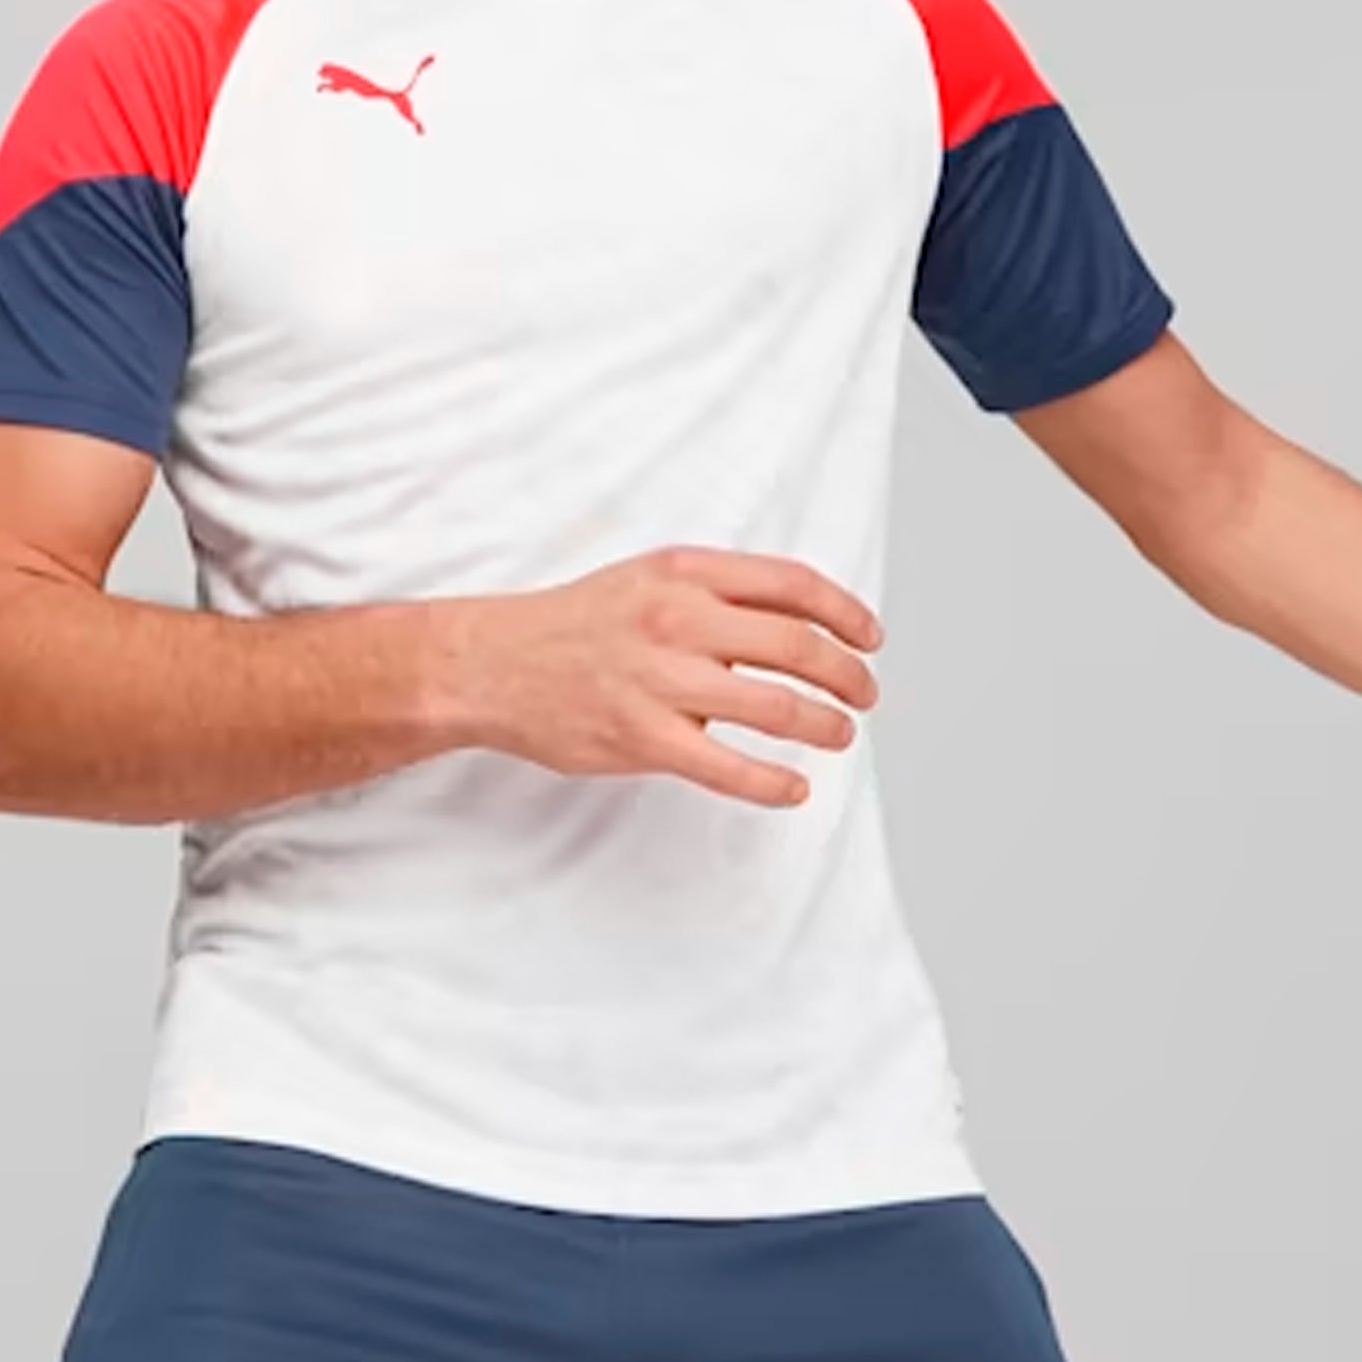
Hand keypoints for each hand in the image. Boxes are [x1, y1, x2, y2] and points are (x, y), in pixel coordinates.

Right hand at [440, 545, 883, 807]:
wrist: (491, 664)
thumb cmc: (573, 625)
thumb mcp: (647, 579)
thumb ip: (715, 594)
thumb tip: (791, 623)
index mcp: (684, 572)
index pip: (792, 584)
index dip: (846, 612)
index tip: (870, 637)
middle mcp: (677, 619)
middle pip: (797, 644)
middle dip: (847, 674)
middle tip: (865, 694)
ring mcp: (660, 680)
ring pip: (775, 705)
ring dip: (824, 724)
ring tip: (839, 734)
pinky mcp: (642, 736)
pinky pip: (727, 766)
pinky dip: (773, 782)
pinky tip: (794, 789)